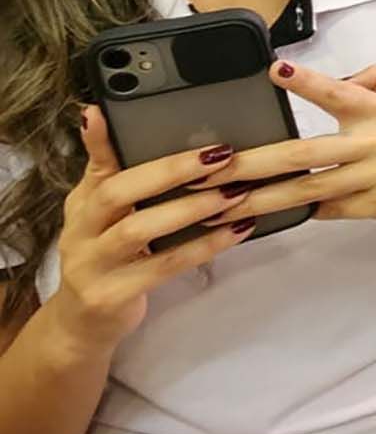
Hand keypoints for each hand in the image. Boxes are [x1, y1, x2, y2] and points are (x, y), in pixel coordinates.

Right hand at [49, 107, 255, 352]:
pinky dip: (203, 247)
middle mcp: (80, 230)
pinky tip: (237, 230)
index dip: (100, 140)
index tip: (106, 111)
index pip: (94, 165)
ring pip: (140, 230)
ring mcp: (93, 264)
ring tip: (235, 193)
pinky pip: (164, 266)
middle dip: (170, 171)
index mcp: (83, 204)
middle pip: (118, 192)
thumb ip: (115, 173)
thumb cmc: (108, 256)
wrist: (84, 322)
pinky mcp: (112, 294)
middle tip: (219, 154)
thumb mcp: (106, 215)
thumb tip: (103, 116)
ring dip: (191, 208)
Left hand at [206, 62, 375, 226]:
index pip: (340, 92)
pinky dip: (301, 210)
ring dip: (262, 199)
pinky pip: (330, 210)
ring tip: (222, 206)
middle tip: (212, 169)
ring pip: (309, 190)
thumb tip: (333, 80)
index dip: (307, 82)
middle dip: (254, 163)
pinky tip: (266, 217)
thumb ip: (372, 78)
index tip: (275, 72)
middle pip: (306, 155)